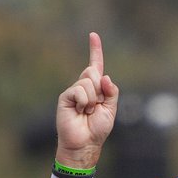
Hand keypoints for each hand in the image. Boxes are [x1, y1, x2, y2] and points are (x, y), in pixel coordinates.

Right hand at [55, 32, 118, 167]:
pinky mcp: (65, 97)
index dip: (95, 50)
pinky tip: (81, 111)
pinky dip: (85, 101)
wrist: (85, 143)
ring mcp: (74, 91)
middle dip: (100, 89)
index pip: (96, 66)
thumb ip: (111, 91)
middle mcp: (84, 87)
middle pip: (94, 72)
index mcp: (96, 88)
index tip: (94, 35)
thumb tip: (104, 75)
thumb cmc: (98, 128)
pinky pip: (80, 90)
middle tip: (96, 105)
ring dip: (93, 99)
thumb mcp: (111, 108)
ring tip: (88, 111)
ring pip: (88, 82)